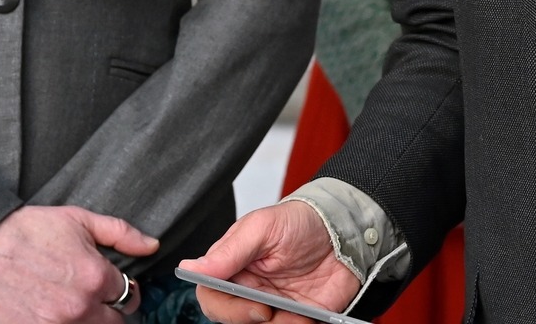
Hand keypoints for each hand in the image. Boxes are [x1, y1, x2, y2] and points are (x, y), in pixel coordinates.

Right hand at [0, 206, 157, 323]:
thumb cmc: (30, 230)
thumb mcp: (80, 220)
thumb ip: (122, 234)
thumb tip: (152, 246)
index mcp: (96, 277)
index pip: (129, 297)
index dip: (123, 292)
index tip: (114, 290)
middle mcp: (79, 307)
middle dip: (110, 313)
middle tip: (96, 301)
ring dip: (89, 320)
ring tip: (76, 307)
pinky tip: (55, 314)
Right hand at [180, 200, 361, 323]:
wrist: (344, 229)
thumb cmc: (299, 221)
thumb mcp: (262, 227)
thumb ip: (229, 251)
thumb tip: (191, 267)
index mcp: (234, 269)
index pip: (212, 298)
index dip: (225, 309)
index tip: (251, 305)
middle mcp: (250, 291)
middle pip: (234, 319)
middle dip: (251, 320)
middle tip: (270, 310)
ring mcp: (274, 306)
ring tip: (298, 313)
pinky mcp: (298, 317)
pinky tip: (310, 316)